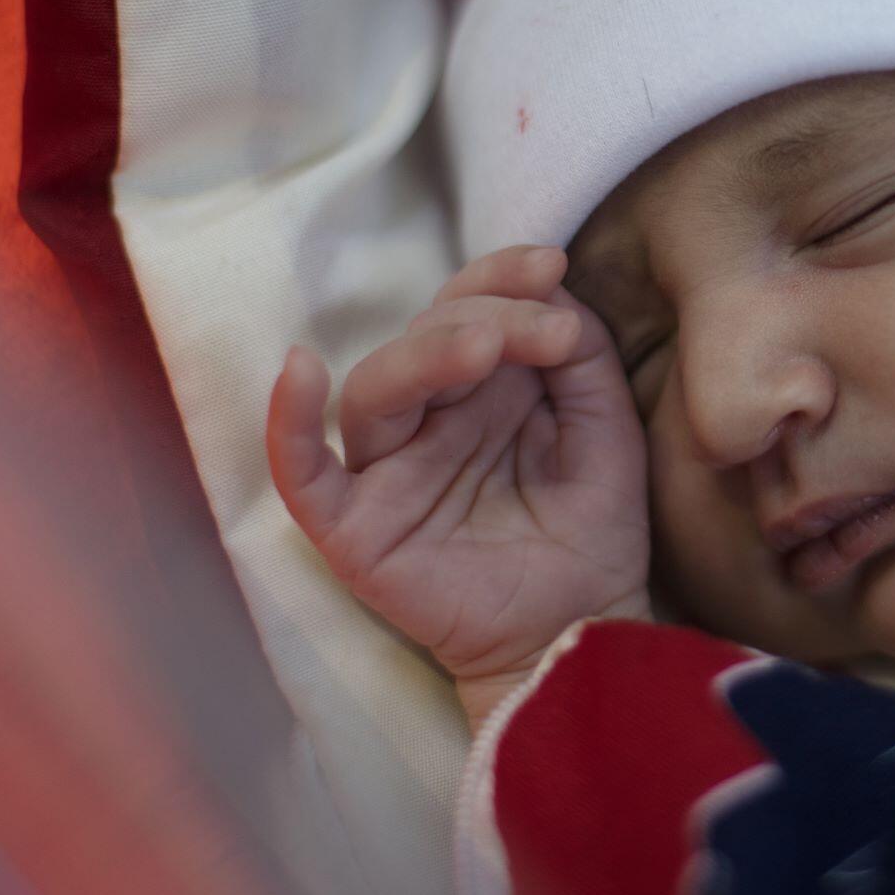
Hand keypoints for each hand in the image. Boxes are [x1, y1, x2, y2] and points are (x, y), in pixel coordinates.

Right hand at [266, 245, 651, 706]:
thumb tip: (549, 292)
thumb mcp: (606, 426)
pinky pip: (300, 473)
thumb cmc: (592, 529)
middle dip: (482, 316)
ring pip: (373, 391)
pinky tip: (300, 370)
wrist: (586, 629)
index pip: (468, 309)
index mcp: (482, 387)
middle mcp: (429, 418)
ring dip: (423, 357)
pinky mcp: (355, 529)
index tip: (553, 265)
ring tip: (483, 348)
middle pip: (422, 340)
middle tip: (546, 329)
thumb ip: (580, 356)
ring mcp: (387, 471)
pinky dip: (288, 423)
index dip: (501, 277)